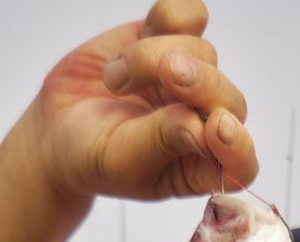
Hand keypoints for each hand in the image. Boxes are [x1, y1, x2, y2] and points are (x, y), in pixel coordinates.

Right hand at [32, 0, 257, 203]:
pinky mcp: (169, 40)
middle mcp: (204, 124)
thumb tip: (199, 126)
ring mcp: (190, 81)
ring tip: (115, 79)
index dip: (238, 146)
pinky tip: (145, 31)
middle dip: (201, 83)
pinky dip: (170, 17)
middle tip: (169, 73)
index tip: (218, 128)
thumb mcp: (122, 161)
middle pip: (230, 98)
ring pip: (203, 53)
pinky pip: (190, 15)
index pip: (241, 164)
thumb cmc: (91, 156)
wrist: (58, 126)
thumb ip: (163, 142)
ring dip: (154, 57)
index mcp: (200, 167)